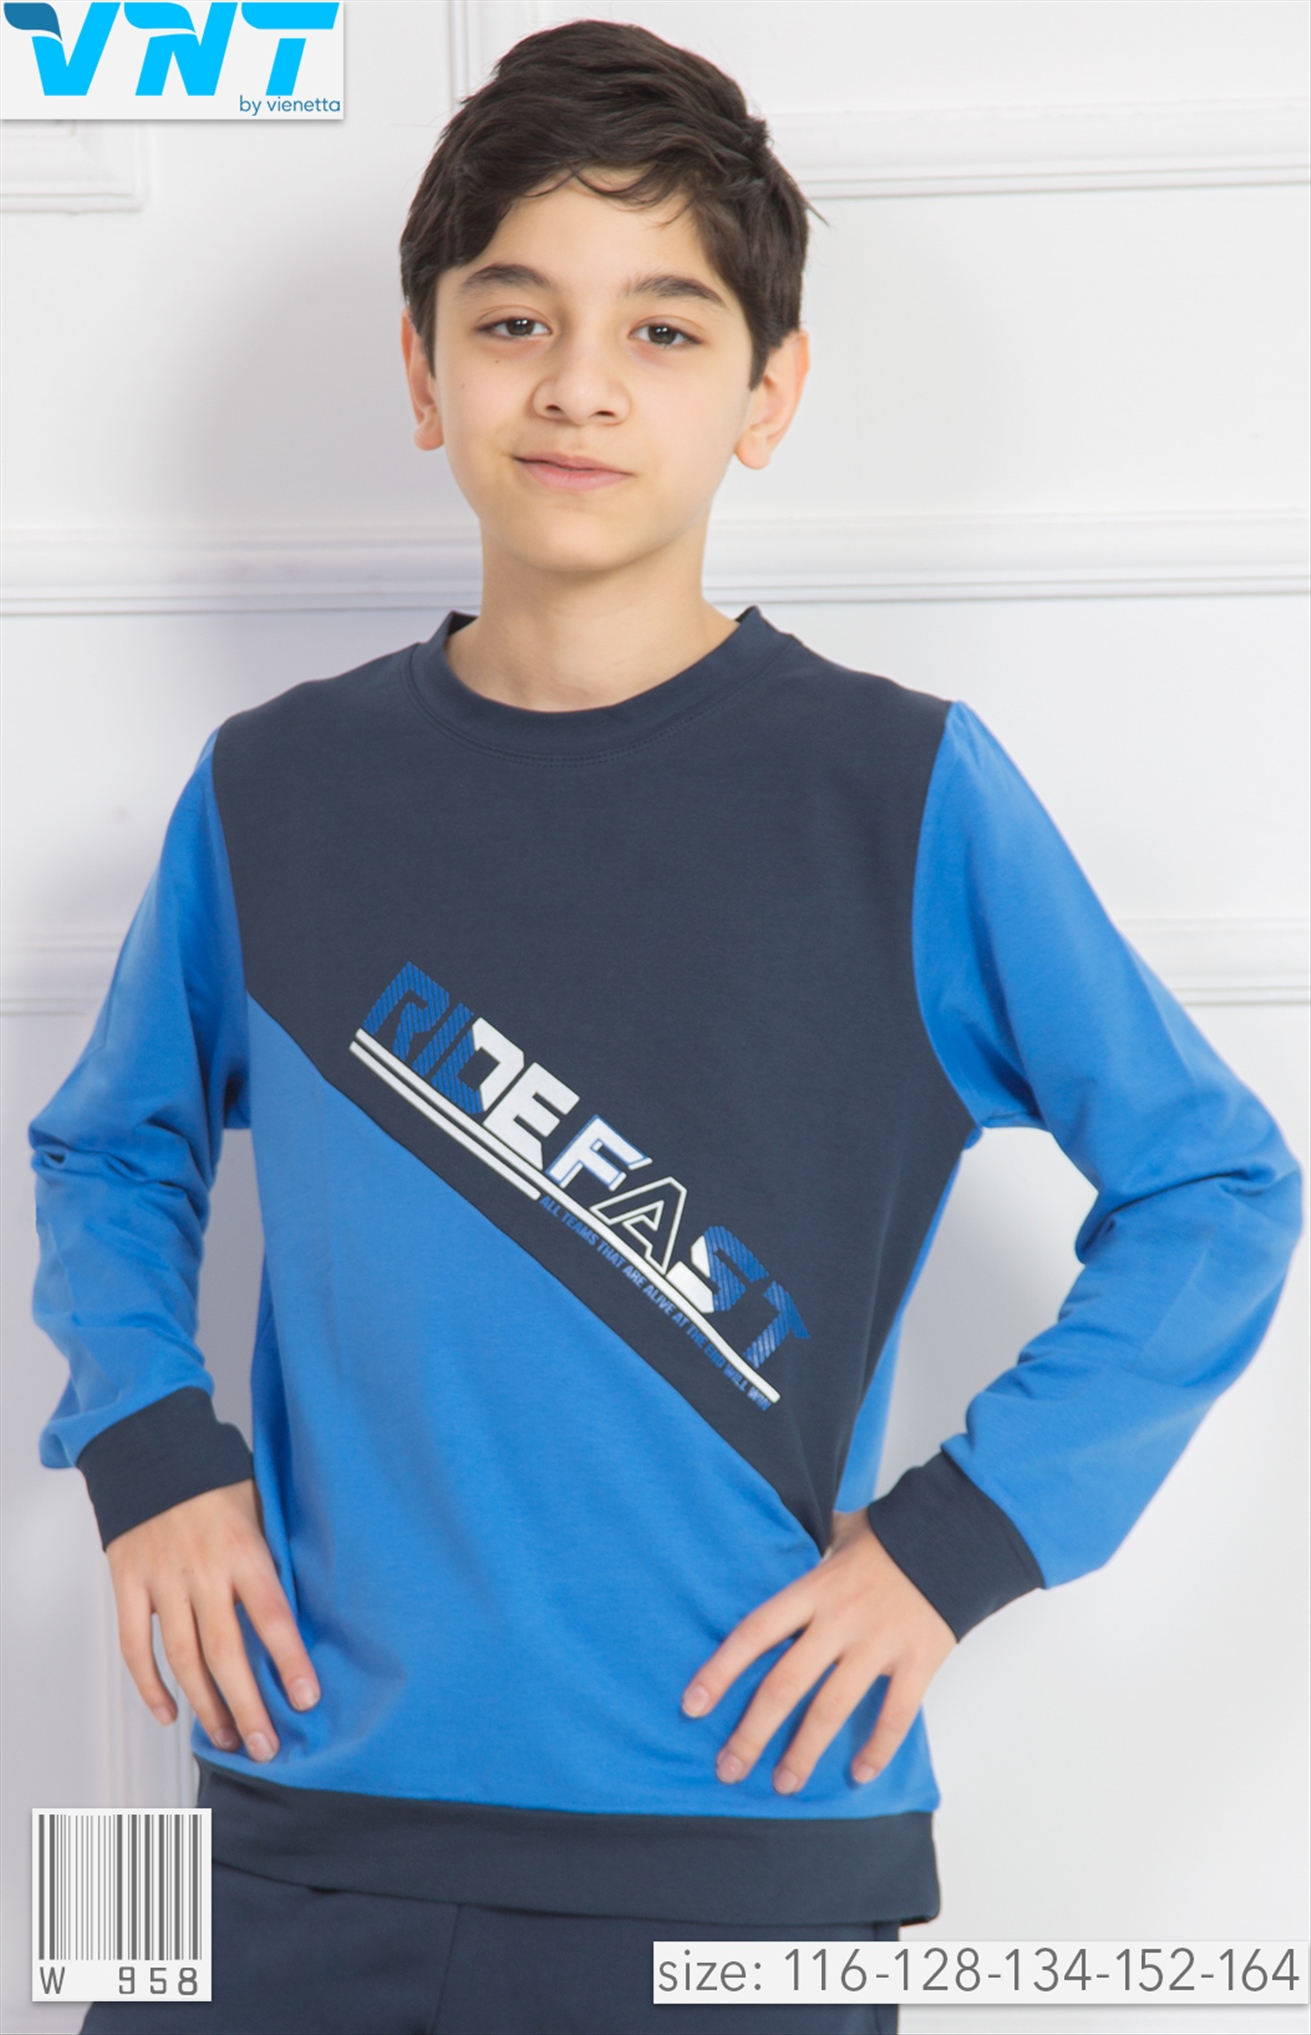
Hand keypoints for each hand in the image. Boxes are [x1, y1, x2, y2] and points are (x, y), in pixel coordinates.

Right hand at [105, 1480, 318, 1761]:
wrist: (151, 1450)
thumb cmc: (214, 1480)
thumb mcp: (260, 1506)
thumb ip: (272, 1556)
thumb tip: (305, 1607)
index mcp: (243, 1550)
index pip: (271, 1615)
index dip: (289, 1660)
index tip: (305, 1699)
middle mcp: (202, 1570)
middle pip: (226, 1652)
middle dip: (248, 1705)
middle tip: (265, 1746)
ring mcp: (162, 1580)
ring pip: (183, 1658)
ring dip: (206, 1704)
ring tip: (228, 1736)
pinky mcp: (129, 1585)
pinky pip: (136, 1646)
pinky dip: (150, 1685)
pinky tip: (170, 1712)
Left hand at [681, 1508, 954, 1794]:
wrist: (955, 1539)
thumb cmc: (890, 1538)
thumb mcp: (840, 1532)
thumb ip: (807, 1545)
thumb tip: (772, 1532)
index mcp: (814, 1589)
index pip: (755, 1631)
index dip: (721, 1669)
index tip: (693, 1704)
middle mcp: (840, 1620)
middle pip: (786, 1683)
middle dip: (753, 1732)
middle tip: (729, 1768)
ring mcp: (879, 1644)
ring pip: (832, 1708)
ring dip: (804, 1752)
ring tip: (784, 1784)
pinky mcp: (918, 1662)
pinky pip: (896, 1715)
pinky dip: (878, 1749)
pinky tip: (858, 1774)